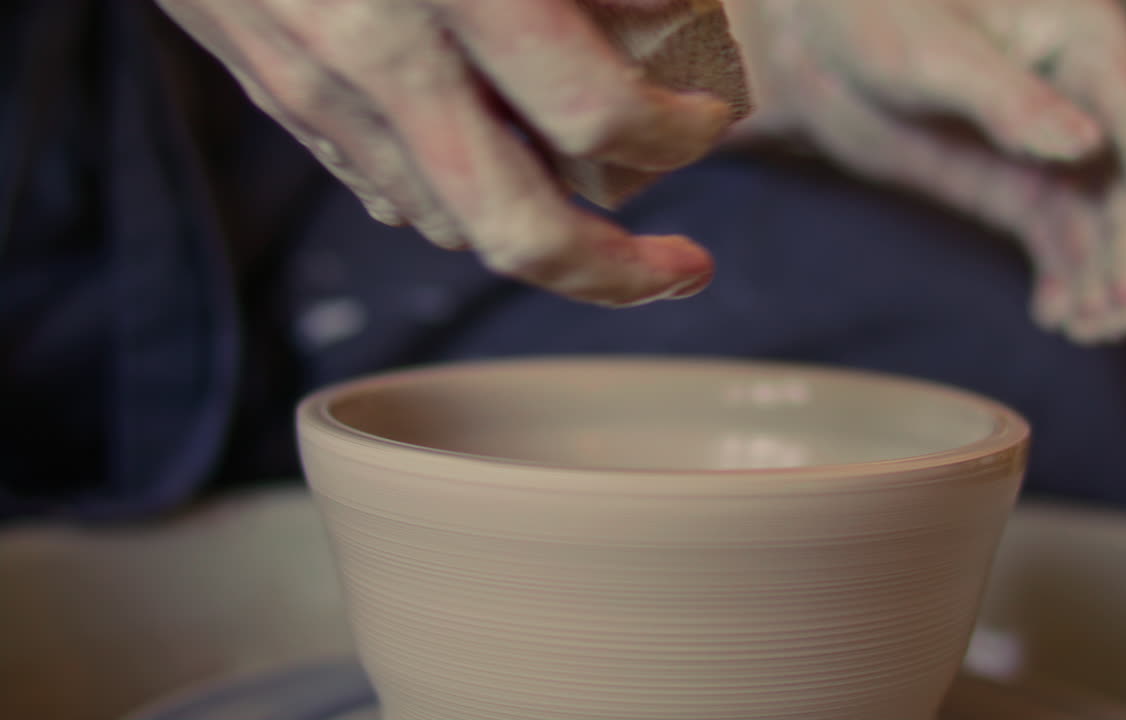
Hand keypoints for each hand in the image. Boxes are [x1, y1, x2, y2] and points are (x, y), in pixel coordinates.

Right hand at [156, 0, 741, 305]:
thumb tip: (672, 5)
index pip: (595, 112)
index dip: (678, 134)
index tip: (712, 121)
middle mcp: (379, 51)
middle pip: (518, 231)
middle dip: (619, 275)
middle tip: (682, 276)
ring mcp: (317, 85)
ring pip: (449, 222)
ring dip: (539, 237)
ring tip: (599, 216)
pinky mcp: (279, 92)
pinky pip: (381, 184)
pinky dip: (454, 200)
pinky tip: (494, 171)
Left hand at [728, 0, 1125, 342]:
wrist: (816, 49)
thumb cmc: (872, 20)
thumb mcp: (933, 57)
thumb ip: (1008, 99)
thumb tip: (1083, 145)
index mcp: (1076, 38)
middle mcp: (1078, 94)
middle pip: (1125, 180)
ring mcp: (1047, 145)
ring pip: (1097, 217)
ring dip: (1104, 276)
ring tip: (1095, 330)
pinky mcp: (1015, 182)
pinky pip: (1055, 236)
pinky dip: (1063, 277)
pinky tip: (1056, 317)